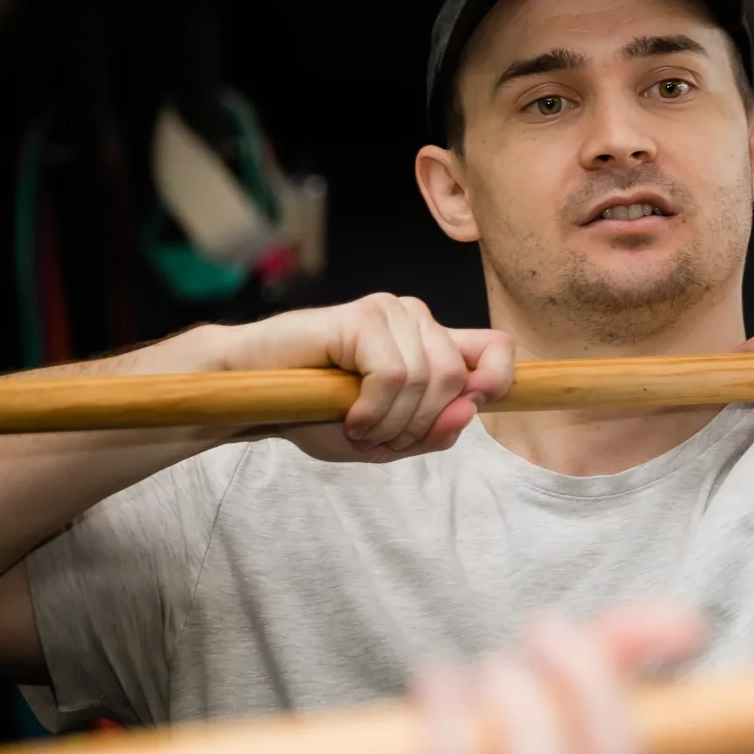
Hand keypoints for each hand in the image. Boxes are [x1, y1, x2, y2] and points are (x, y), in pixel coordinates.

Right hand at [215, 293, 514, 461]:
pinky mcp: (361, 316)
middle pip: (457, 378)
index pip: (497, 347)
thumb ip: (434, 433)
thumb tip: (470, 410)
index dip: (498, 380)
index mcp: (432, 344)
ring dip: (393, 423)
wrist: (254, 395)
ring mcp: (390, 313)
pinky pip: (393, 374)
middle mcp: (417, 320)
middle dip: (421, 425)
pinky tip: (350, 418)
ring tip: (358, 429)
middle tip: (379, 438)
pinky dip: (373, 410)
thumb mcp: (388, 440)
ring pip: (427, 379)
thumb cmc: (317, 413)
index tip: (469, 408)